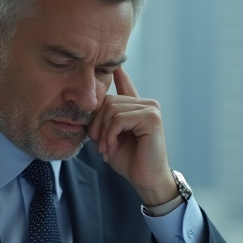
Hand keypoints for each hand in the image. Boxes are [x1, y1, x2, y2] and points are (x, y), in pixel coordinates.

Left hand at [87, 67, 175, 206]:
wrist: (145, 180)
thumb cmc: (129, 160)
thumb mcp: (109, 136)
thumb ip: (103, 120)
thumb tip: (91, 102)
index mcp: (136, 107)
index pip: (124, 83)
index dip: (117, 72)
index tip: (113, 62)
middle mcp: (146, 104)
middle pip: (108, 101)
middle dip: (97, 124)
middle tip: (99, 145)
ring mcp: (151, 108)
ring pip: (112, 110)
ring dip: (104, 133)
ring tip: (107, 149)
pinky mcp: (152, 117)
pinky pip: (119, 119)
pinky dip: (111, 135)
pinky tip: (113, 148)